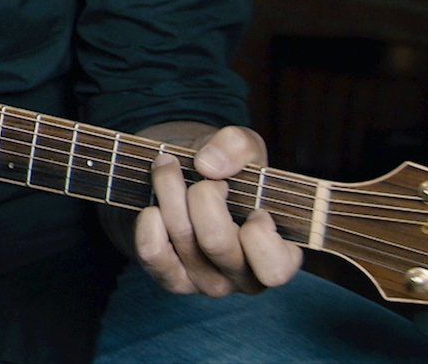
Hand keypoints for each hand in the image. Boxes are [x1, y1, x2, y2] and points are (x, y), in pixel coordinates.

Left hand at [131, 123, 301, 296]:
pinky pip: (154, 256)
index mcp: (278, 255)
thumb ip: (238, 146)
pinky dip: (148, 224)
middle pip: (216, 242)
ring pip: (183, 241)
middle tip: (200, 172)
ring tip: (167, 168)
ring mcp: (208, 282)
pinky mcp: (173, 280)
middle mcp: (245, 277)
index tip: (250, 203)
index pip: (274, 266)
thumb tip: (208, 167)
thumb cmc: (227, 171)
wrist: (183, 180)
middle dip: (202, 194)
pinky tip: (153, 206)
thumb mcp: (243, 148)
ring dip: (169, 193)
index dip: (258, 230)